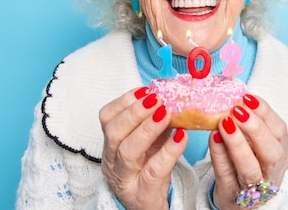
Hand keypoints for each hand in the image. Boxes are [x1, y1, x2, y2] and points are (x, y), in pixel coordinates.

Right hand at [99, 87, 187, 209]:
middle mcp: (112, 162)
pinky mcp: (142, 194)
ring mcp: (126, 179)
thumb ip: (156, 122)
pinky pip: (154, 171)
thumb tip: (172, 96)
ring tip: (166, 113)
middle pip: (114, 133)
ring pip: (128, 152)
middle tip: (156, 99)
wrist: (149, 208)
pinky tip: (181, 137)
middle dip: (135, 112)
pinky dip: (169, 151)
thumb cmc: (148, 172)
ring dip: (147, 128)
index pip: (106, 118)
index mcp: (111, 145)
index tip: (145, 90)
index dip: (124, 101)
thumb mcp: (149, 144)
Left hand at [209, 94, 287, 209]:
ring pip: (250, 168)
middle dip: (255, 129)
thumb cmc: (249, 162)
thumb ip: (250, 123)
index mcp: (280, 153)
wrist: (241, 201)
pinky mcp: (231, 194)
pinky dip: (219, 156)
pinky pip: (226, 175)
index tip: (248, 98)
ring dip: (237, 144)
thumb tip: (236, 95)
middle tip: (238, 111)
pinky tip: (213, 138)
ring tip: (224, 123)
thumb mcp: (257, 143)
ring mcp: (253, 187)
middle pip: (272, 153)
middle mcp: (271, 171)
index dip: (266, 113)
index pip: (280, 132)